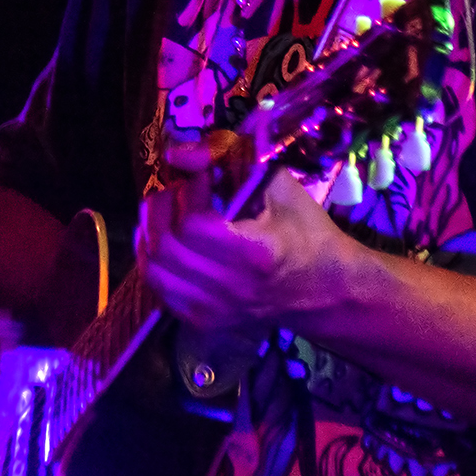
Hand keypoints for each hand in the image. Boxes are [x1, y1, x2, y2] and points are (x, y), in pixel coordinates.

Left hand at [137, 144, 365, 336]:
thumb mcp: (280, 187)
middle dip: (160, 209)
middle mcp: (232, 288)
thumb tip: (178, 154)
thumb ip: (232, 160)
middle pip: (167, 247)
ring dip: (150, 234)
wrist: (324, 291)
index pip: (193, 224)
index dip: (187, 192)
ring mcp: (217, 310)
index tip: (198, 175)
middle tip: (172, 189)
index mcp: (256, 253)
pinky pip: (159, 290)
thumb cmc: (305, 233)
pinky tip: (163, 240)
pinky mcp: (206, 322)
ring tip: (163, 211)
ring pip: (155, 270)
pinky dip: (153, 262)